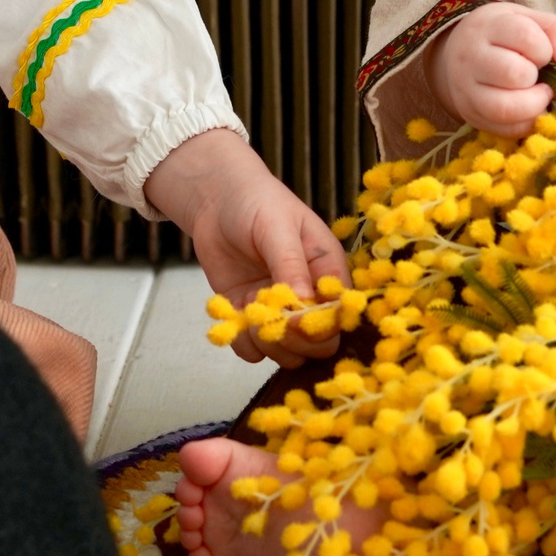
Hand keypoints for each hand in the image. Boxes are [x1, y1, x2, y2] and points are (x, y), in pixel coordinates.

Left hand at [146, 128, 349, 365]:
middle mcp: (309, 297)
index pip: (339, 317)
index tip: (291, 316)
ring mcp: (280, 311)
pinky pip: (254, 351)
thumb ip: (290, 265)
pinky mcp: (252, 317)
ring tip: (248, 314)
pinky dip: (243, 343)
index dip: (319, 326)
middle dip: (295, 342)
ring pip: (289, 355)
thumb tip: (302, 305)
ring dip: (268, 345)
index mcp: (328, 271)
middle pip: (319, 345)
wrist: (216, 200)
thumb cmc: (256, 202)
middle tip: (268, 322)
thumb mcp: (277, 227)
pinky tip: (234, 315)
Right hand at [428, 2, 555, 134]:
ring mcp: (467, 90)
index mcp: (487, 27)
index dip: (543, 48)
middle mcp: (471, 57)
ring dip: (533, 105)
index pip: (524, 35)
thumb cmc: (500, 35)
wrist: (456, 53)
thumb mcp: (526, 18)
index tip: (541, 53)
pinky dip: (526, 124)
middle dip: (535, 76)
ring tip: (538, 96)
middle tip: (535, 74)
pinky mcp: (471, 115)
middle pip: (513, 73)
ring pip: (504, 108)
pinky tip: (529, 111)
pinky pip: (504, 130)